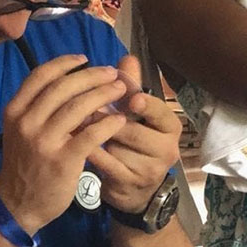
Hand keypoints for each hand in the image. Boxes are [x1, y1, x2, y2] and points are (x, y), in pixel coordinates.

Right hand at [0, 55, 128, 233]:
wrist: (17, 204)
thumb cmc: (25, 163)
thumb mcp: (21, 130)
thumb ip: (39, 107)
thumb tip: (69, 81)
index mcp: (15, 110)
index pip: (41, 75)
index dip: (65, 63)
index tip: (84, 58)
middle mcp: (27, 121)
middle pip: (64, 86)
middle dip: (92, 76)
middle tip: (111, 73)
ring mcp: (44, 141)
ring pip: (79, 106)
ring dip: (104, 94)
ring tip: (121, 89)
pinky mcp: (63, 160)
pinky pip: (90, 134)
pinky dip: (108, 123)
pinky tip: (120, 119)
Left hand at [87, 55, 181, 213]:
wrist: (135, 188)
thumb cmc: (135, 143)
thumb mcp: (138, 115)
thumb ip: (133, 86)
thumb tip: (128, 58)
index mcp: (170, 127)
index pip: (160, 112)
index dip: (146, 105)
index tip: (133, 99)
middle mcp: (167, 150)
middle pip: (133, 130)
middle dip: (107, 119)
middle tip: (86, 109)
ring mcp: (149, 170)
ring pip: (117, 147)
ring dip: (96, 136)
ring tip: (78, 126)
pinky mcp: (130, 184)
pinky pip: (106, 164)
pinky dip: (90, 151)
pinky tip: (76, 143)